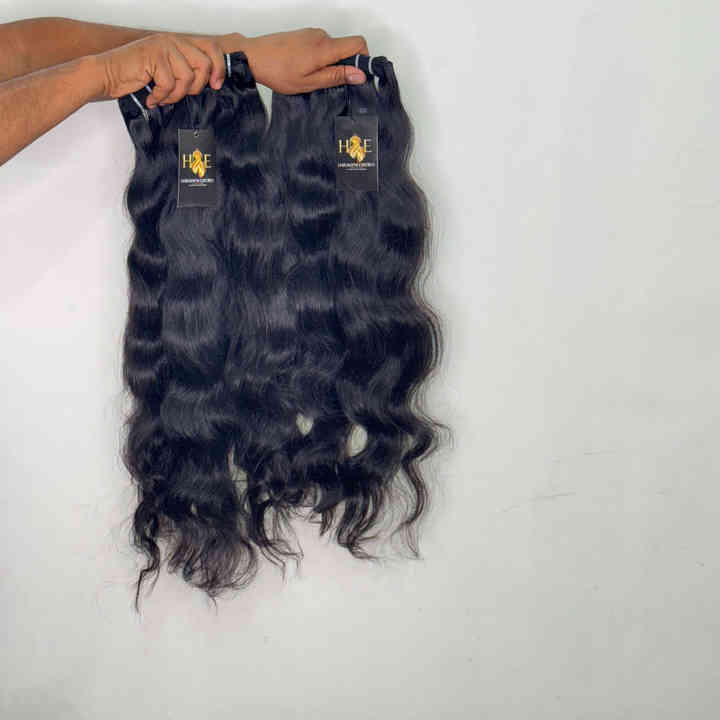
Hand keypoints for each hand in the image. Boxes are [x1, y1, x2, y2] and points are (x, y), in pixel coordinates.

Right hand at [94, 32, 227, 105]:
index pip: (211, 48)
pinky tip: (152, 97)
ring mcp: (163, 47)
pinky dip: (161, 97)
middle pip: (205, 64)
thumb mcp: (168, 72)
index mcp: (179, 43)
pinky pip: (170, 84)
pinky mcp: (154, 56)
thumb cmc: (136, 76)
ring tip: (163, 96)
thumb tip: (212, 82)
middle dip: (196, 87)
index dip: (219, 67)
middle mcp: (173, 41)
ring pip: (188, 77)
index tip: (216, 85)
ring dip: (176, 94)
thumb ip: (187, 70)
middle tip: (181, 94)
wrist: (107, 75)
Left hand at [219, 28, 369, 93]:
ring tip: (311, 76)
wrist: (253, 56)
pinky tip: (304, 68)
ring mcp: (312, 33)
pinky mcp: (304, 35)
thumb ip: (336, 76)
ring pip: (333, 48)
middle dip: (343, 65)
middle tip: (327, 82)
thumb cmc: (277, 71)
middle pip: (346, 47)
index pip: (358, 43)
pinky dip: (319, 58)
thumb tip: (359, 74)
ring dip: (329, 63)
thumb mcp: (309, 82)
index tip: (356, 74)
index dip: (363, 59)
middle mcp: (321, 36)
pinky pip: (321, 46)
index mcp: (325, 48)